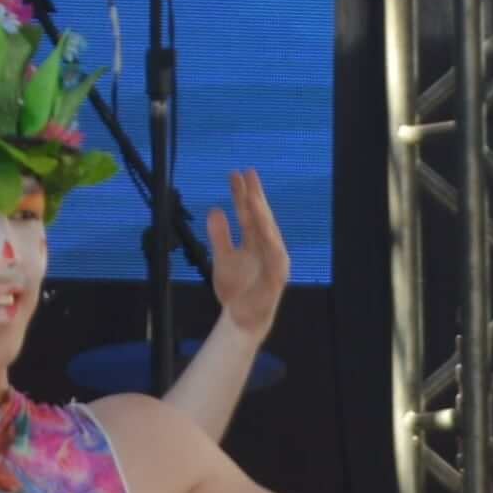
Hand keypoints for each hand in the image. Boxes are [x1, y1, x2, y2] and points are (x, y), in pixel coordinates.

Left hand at [203, 167, 289, 338]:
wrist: (242, 319)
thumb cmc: (236, 289)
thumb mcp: (222, 258)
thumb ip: (220, 235)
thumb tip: (215, 209)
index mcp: (255, 241)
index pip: (249, 213)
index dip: (243, 194)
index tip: (237, 174)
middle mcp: (267, 247)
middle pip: (261, 217)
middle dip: (255, 196)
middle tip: (248, 173)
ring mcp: (274, 261)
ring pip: (269, 232)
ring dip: (262, 214)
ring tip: (252, 196)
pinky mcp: (277, 277)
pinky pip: (275, 257)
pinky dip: (271, 242)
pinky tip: (264, 228)